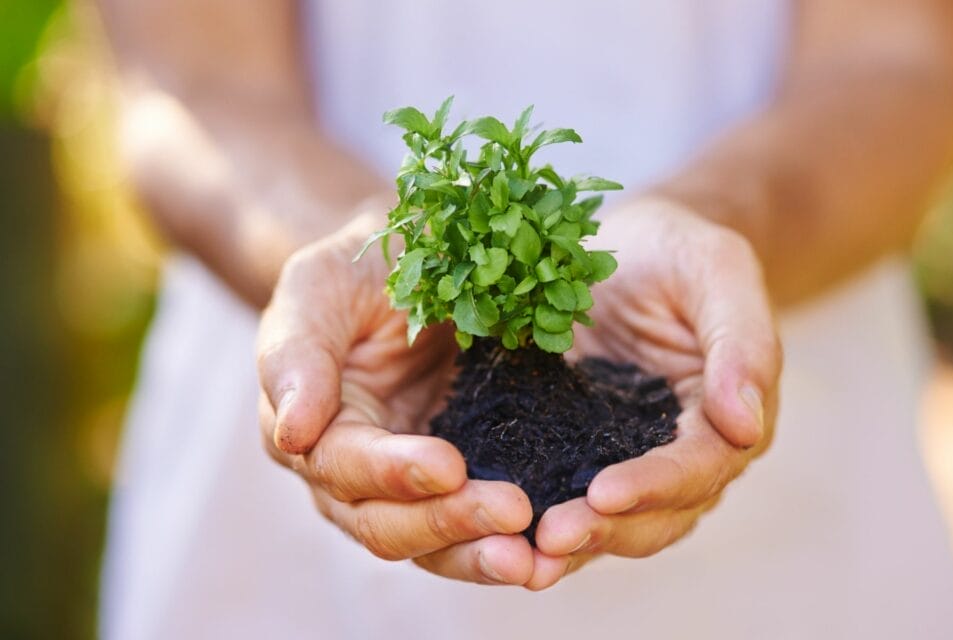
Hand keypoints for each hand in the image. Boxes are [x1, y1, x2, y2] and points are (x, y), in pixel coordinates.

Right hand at [257, 211, 536, 585]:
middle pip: (389, 523)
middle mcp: (352, 476)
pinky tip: (556, 553)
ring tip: (536, 562)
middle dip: (449, 522)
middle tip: (512, 513)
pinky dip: (511, 543)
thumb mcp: (317, 287)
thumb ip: (296, 354)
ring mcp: (408, 487)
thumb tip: (291, 434)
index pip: (344, 466)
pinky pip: (479, 528)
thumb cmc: (357, 271)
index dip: (392, 471)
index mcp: (310, 431)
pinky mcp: (461, 483)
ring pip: (435, 544)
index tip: (448, 465)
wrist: (414, 264)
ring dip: (482, 555)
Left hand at [528, 197, 781, 587]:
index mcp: (725, 419)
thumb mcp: (716, 270)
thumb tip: (746, 426)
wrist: (627, 247)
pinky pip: (556, 492)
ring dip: (568, 542)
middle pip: (654, 514)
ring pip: (607, 521)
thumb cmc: (678, 251)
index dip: (655, 484)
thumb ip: (741, 342)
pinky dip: (530, 518)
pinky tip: (487, 528)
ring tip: (520, 558)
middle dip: (603, 530)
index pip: (699, 466)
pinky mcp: (573, 450)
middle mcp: (681, 455)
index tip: (604, 493)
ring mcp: (624, 458)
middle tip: (550, 539)